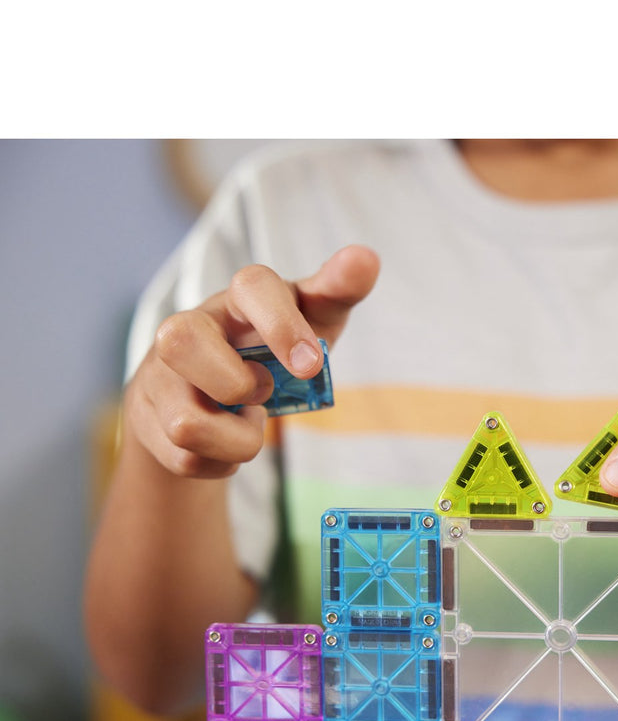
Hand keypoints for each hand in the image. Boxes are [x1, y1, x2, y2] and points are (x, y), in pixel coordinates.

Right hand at [125, 245, 379, 477]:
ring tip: (246, 420)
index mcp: (237, 299)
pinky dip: (222, 462)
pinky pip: (187, 458)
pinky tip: (226, 442)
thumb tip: (366, 258)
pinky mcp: (149, 418)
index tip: (311, 365)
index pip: (250, 286)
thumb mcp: (311, 320)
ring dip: (237, 439)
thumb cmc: (272, 350)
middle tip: (263, 391)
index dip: (282, 325)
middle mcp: (187, 327)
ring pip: (187, 424)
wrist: (218, 398)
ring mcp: (160, 375)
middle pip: (181, 342)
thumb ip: (337, 291)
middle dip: (236, 384)